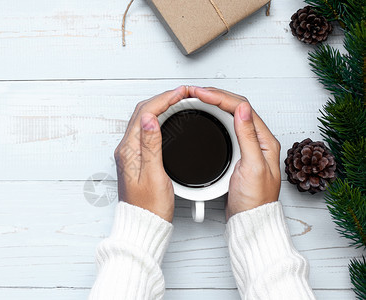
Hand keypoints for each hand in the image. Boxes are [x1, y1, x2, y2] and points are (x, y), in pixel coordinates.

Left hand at [114, 86, 188, 221]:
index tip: (181, 93)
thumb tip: (150, 119)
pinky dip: (158, 119)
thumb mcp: (154, 176)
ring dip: (160, 106)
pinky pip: (146, 130)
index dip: (164, 99)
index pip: (145, 113)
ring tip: (178, 101)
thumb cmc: (150, 208)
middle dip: (162, 98)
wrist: (144, 225)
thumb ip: (151, 146)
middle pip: (142, 112)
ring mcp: (131, 154)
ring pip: (144, 120)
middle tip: (182, 93)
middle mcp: (126, 150)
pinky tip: (168, 119)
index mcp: (129, 151)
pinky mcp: (137, 159)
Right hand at [188, 87, 280, 219]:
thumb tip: (242, 109)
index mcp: (264, 141)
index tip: (201, 93)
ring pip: (230, 115)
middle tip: (194, 91)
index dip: (220, 97)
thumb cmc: (254, 201)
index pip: (242, 108)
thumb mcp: (252, 167)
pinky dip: (214, 117)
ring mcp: (248, 146)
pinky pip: (226, 127)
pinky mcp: (238, 153)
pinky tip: (206, 115)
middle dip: (215, 96)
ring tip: (197, 98)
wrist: (250, 220)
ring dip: (214, 104)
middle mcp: (258, 140)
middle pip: (236, 107)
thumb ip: (248, 137)